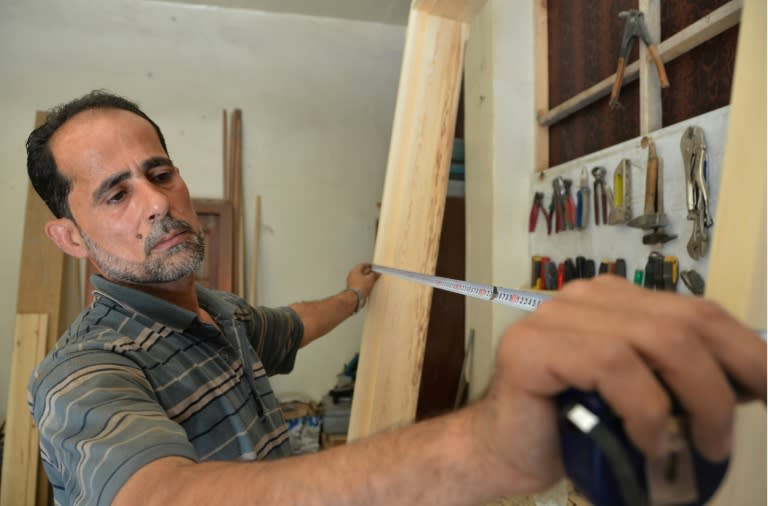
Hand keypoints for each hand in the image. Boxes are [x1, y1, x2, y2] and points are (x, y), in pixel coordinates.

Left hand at [346, 262, 379, 306]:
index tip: (374, 267)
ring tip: (373, 280)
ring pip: (361, 278)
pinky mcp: (353, 288)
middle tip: (375, 274)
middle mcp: (352, 275)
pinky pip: (360, 284)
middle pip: (361, 271)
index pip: (363, 265)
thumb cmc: (361, 286)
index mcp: (355, 270)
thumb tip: (378, 272)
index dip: (369, 265)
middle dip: (368, 272)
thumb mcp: (370, 279)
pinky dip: (364, 284)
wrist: (355, 298)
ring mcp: (352, 282)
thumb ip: (374, 274)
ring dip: (367, 279)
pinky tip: (369, 286)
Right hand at [471, 275, 765, 495]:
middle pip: (686, 322)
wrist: (505, 450)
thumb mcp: (644, 395)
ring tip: (698, 448)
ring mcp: (555, 316)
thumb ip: (680, 375)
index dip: (746, 350)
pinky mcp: (533, 345)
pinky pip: (613, 365)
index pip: (697, 310)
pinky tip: (648, 441)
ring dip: (695, 402)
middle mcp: (586, 297)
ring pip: (658, 339)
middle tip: (724, 437)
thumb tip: (752, 381)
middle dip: (726, 384)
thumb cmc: (575, 428)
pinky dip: (646, 410)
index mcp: (615, 300)